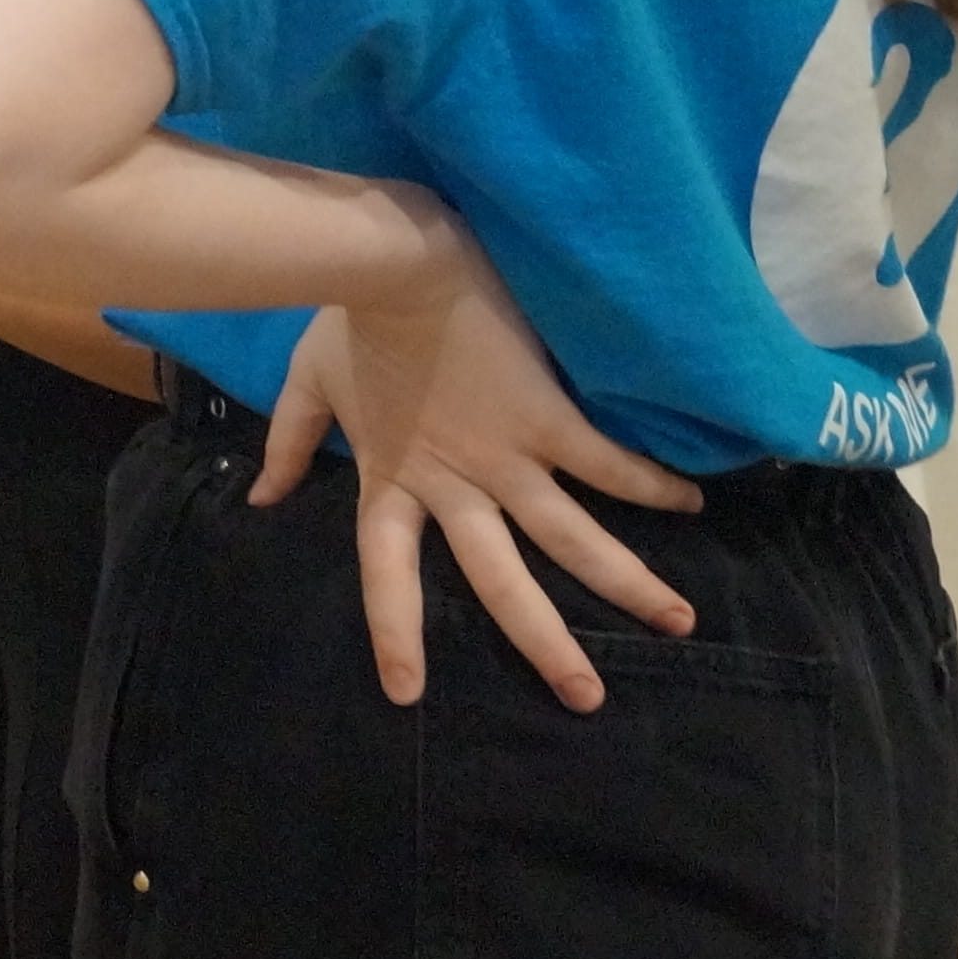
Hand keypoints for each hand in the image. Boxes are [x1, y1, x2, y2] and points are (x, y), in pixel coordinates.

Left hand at [254, 231, 706, 711]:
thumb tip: (263, 499)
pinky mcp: (548, 415)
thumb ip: (290, 446)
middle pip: (499, 581)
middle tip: (585, 700)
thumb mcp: (308, 386)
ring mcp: (507, 454)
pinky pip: (606, 461)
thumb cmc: (351, 317)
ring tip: (677, 623)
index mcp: (394, 480)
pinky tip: (694, 501)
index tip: (407, 694)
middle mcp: (456, 484)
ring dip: (626, 583)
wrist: (397, 258)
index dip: (396, 632)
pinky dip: (651, 481)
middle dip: (544, 645)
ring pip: (571, 538)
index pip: (388, 574)